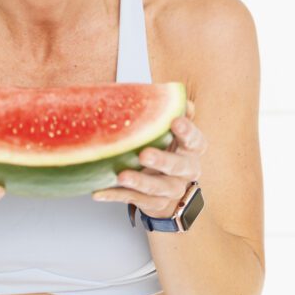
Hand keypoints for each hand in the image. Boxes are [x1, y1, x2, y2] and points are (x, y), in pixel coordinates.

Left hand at [91, 99, 205, 217]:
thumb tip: (173, 90)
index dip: (187, 132)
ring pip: (157, 188)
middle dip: (162, 161)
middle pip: (178, 167)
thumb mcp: (171, 131)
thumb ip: (170, 111)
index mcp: (191, 149)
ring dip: (139, 182)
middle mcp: (186, 170)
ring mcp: (171, 189)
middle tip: (144, 154)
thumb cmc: (167, 149)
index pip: (195, 140)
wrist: (170, 188)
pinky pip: (134, 200)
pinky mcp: (154, 204)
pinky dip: (115, 196)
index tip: (175, 122)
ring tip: (121, 176)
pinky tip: (99, 191)